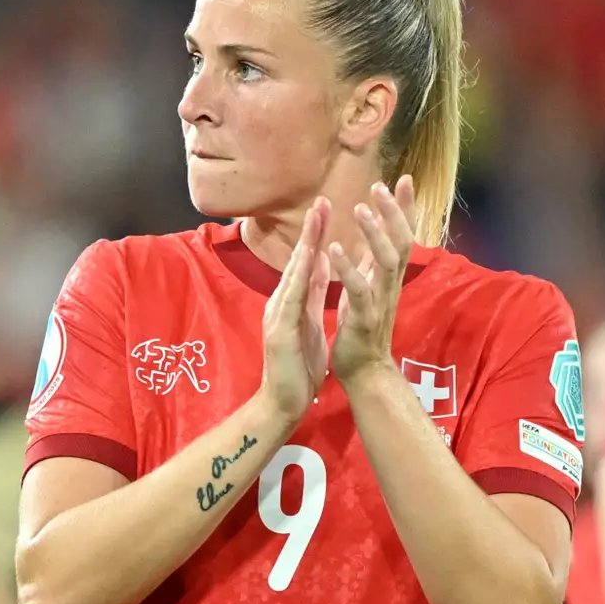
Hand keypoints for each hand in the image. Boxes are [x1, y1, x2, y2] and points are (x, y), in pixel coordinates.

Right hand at [254, 196, 335, 431]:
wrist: (282, 403)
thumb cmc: (297, 368)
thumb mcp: (308, 323)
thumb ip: (311, 294)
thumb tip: (320, 265)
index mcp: (291, 302)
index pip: (305, 263)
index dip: (316, 235)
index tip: (327, 209)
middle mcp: (280, 302)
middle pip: (298, 260)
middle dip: (311, 230)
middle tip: (322, 200)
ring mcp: (277, 314)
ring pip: (292, 273)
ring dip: (305, 245)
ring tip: (316, 219)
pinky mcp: (279, 330)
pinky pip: (291, 298)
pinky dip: (299, 276)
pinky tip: (308, 259)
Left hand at [330, 180, 414, 390]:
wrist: (363, 373)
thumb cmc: (362, 331)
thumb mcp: (368, 290)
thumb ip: (372, 264)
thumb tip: (374, 236)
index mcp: (387, 277)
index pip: (402, 235)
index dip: (405, 209)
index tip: (405, 179)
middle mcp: (389, 286)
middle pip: (401, 242)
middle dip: (393, 213)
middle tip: (380, 186)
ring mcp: (379, 302)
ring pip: (386, 262)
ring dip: (374, 234)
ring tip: (360, 209)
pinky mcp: (364, 319)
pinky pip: (359, 291)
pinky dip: (348, 269)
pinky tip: (334, 249)